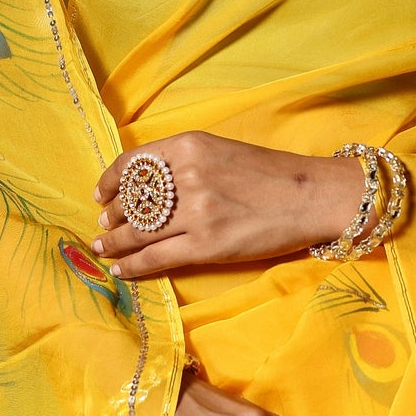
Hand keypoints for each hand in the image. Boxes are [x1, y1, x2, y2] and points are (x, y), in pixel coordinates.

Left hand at [92, 131, 363, 277]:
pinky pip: (155, 258)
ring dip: (114, 242)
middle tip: (103, 225)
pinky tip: (120, 269)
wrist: (313, 196)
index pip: (132, 163)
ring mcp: (196, 213)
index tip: (101, 194)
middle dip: (111, 216)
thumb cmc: (272, 173)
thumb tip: (146, 184)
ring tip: (104, 247)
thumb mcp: (222, 149)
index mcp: (190, 146)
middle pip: (131, 200)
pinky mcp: (206, 245)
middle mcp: (187, 176)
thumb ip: (185, 161)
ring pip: (137, 232)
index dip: (110, 181)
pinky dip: (132, 265)